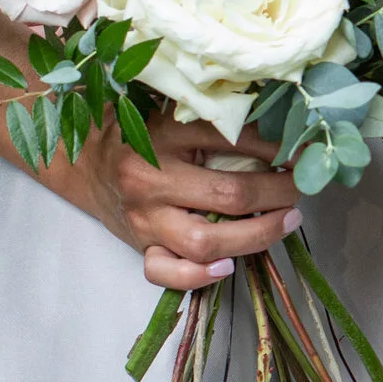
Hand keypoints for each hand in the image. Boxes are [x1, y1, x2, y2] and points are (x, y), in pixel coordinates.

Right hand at [0, 112, 301, 292]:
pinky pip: (164, 272)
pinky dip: (197, 277)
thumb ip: (209, 106)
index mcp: (162, 132)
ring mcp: (142, 217)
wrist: (75, 154)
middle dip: (280, 193)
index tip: (306, 149)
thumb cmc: (132, 124)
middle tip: (304, 187)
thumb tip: (279, 108)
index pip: (235, 139)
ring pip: (206, 242)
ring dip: (258, 236)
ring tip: (287, 221)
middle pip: (230, 196)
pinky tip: (227, 267)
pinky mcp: (136, 244)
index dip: (280, 147)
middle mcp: (150, 177)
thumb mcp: (167, 104)